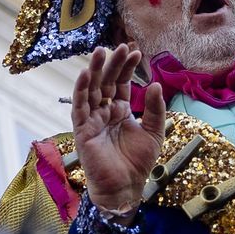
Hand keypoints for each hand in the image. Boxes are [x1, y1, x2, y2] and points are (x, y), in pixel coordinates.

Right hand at [73, 44, 166, 213]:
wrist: (125, 187)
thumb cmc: (137, 163)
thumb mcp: (154, 132)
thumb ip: (155, 109)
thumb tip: (154, 84)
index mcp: (120, 111)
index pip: (121, 83)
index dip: (127, 68)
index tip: (135, 52)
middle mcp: (104, 112)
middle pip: (106, 82)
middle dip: (112, 64)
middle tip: (119, 46)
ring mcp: (92, 120)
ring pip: (92, 90)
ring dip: (95, 70)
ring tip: (100, 51)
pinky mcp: (82, 130)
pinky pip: (79, 106)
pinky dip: (81, 89)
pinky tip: (85, 73)